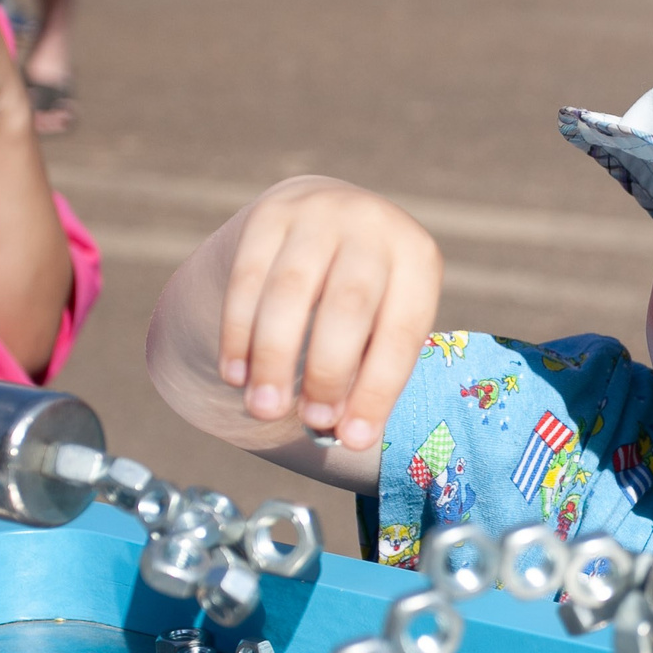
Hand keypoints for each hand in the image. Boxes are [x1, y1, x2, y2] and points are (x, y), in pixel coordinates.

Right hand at [216, 177, 441, 448]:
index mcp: (417, 257)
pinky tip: (235, 375)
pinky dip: (238, 333)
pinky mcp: (268, 214)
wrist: (327, 216)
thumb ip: (368, 373)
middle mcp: (372, 225)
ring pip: (290, 291)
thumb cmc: (368, 295)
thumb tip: (343, 436)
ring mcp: (318, 213)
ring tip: (263, 408)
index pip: (401, 331)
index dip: (377, 390)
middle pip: (347, 305)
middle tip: (310, 421)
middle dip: (327, 372)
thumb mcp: (385, 321)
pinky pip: (247, 279)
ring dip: (273, 357)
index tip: (353, 439)